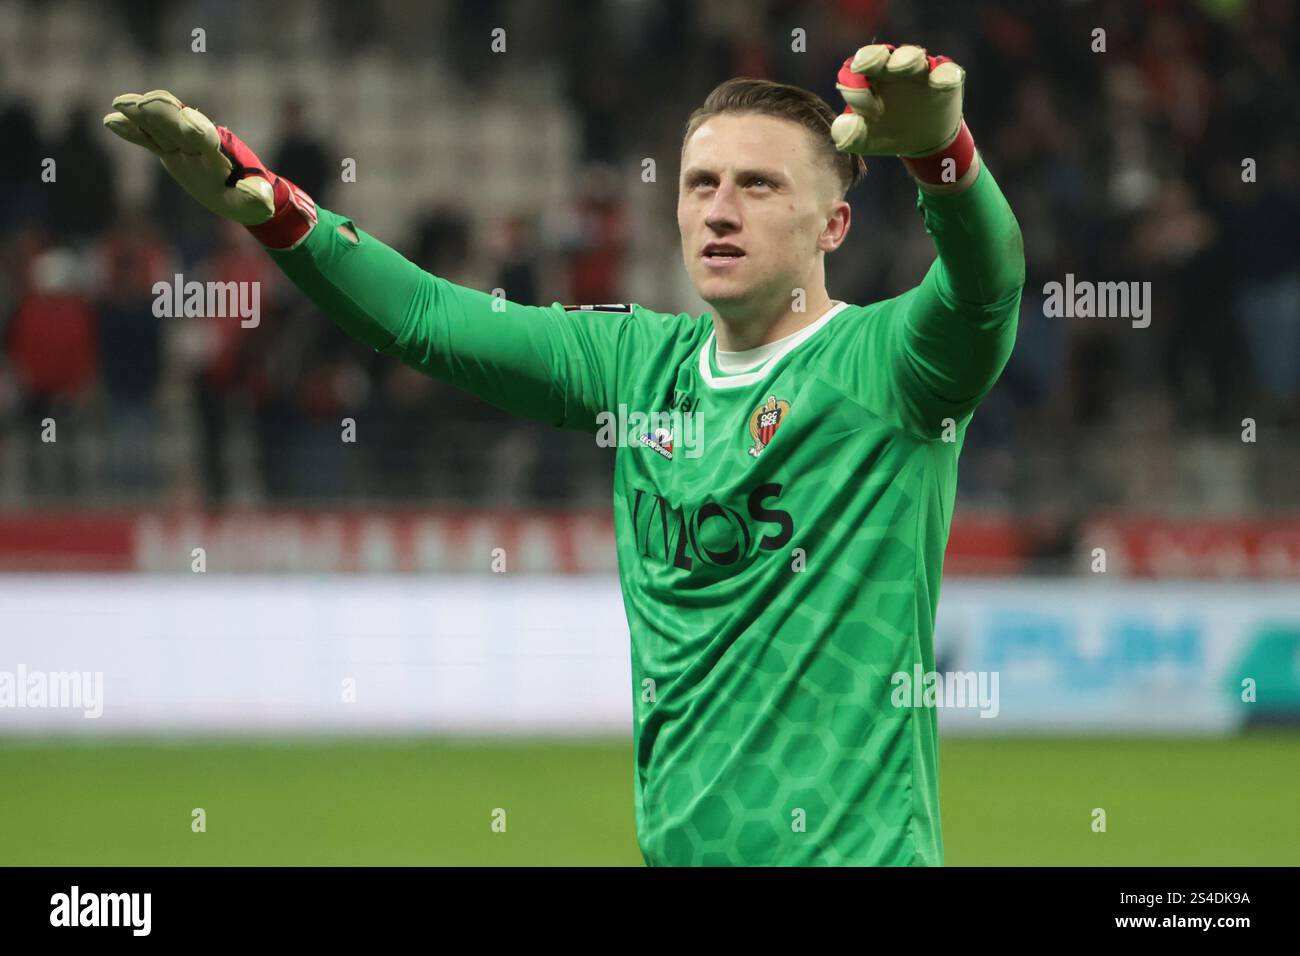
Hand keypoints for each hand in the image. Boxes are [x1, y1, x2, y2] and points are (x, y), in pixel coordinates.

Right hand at [105, 90, 315, 245]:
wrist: (245, 191)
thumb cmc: (252, 198)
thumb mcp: (257, 204)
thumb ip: (256, 199)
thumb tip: (262, 199)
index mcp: (221, 152)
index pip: (207, 138)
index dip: (197, 129)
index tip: (188, 119)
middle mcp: (200, 142)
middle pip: (178, 124)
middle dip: (162, 113)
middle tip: (143, 103)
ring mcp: (183, 145)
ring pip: (160, 125)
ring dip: (141, 115)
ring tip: (120, 105)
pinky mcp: (171, 150)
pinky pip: (149, 138)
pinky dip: (133, 130)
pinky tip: (111, 121)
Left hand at [831, 44, 964, 157]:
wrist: (923, 141)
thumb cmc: (887, 132)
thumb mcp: (865, 139)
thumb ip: (849, 134)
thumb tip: (846, 126)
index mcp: (868, 80)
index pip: (855, 74)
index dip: (851, 83)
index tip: (848, 92)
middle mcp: (891, 69)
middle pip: (880, 56)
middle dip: (872, 57)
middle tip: (862, 64)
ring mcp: (919, 71)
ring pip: (912, 56)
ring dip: (906, 59)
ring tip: (901, 68)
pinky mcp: (945, 78)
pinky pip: (946, 71)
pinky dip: (944, 75)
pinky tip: (940, 82)